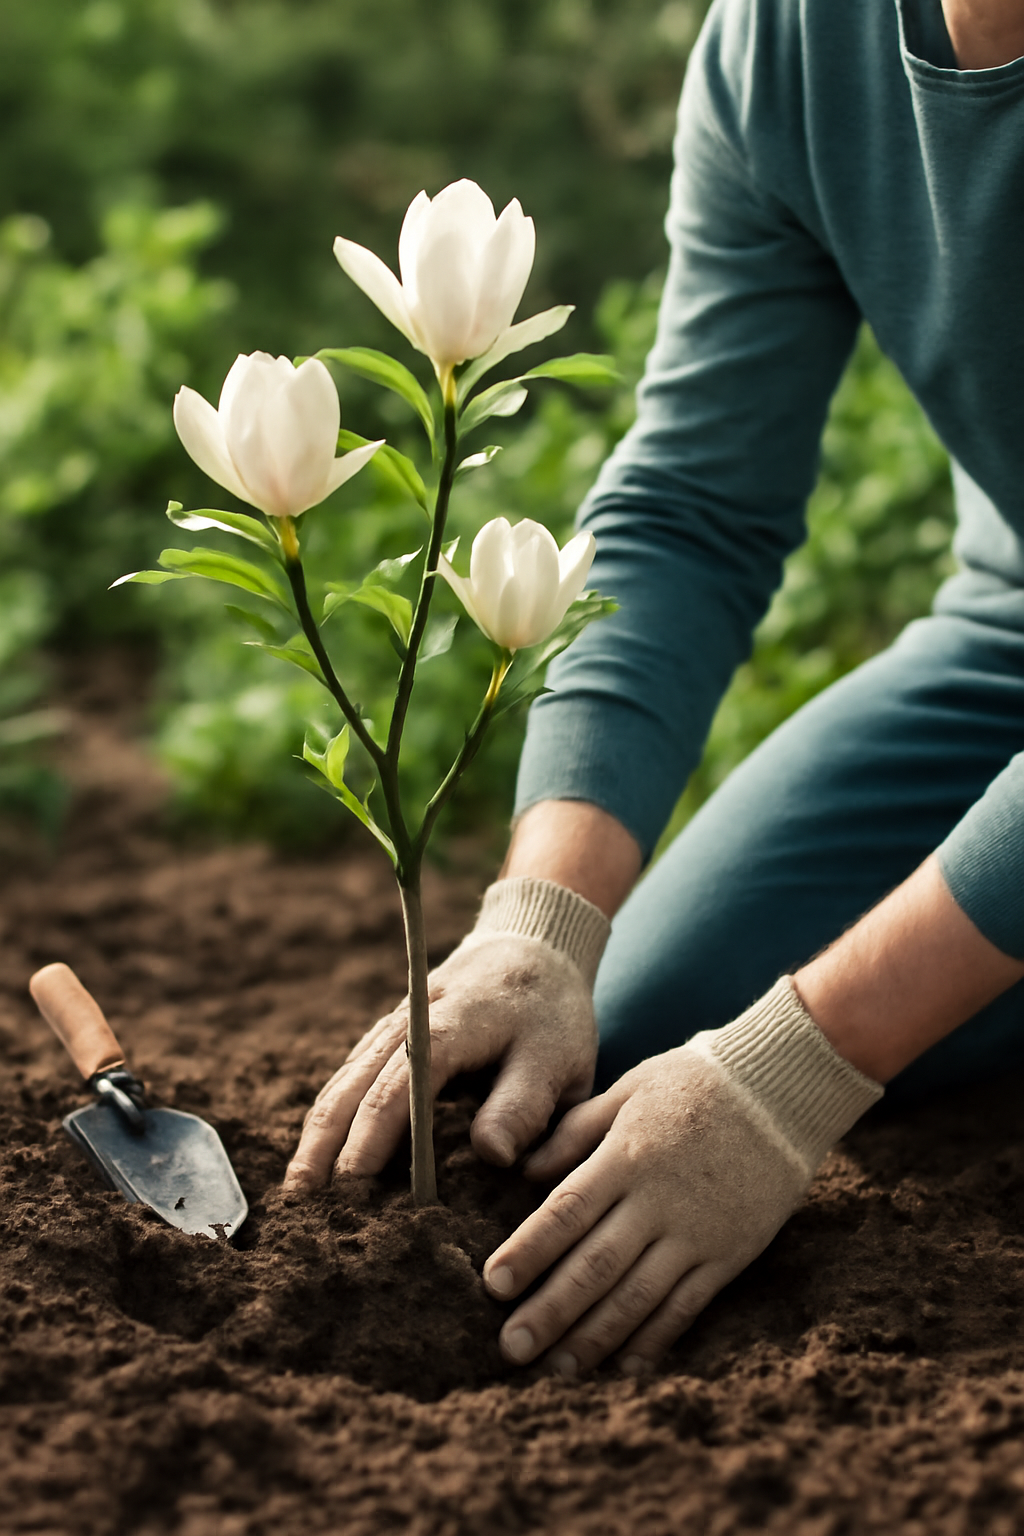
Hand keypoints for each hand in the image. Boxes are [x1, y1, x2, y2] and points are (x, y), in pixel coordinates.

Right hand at [283, 928, 598, 1189]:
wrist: (532, 947)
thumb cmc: (550, 1015)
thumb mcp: (559, 1058)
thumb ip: (527, 1103)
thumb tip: (493, 1155)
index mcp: (454, 1025)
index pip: (403, 1082)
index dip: (374, 1134)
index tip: (354, 1184)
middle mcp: (409, 1022)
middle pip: (354, 1084)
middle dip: (326, 1146)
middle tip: (306, 1208)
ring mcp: (390, 1028)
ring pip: (341, 1082)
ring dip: (316, 1136)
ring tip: (298, 1194)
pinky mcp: (384, 1037)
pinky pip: (346, 1078)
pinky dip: (328, 1117)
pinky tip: (315, 1155)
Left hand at [482, 1044, 809, 1376]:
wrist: (783, 1089)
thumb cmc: (696, 1082)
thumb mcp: (629, 1089)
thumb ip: (576, 1130)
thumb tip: (524, 1170)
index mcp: (626, 1156)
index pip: (566, 1212)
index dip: (528, 1251)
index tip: (492, 1285)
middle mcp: (658, 1201)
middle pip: (594, 1266)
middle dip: (550, 1310)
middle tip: (511, 1347)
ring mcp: (697, 1233)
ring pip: (637, 1297)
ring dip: (594, 1337)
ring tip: (557, 1368)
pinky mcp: (730, 1254)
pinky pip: (687, 1306)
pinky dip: (655, 1339)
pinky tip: (625, 1365)